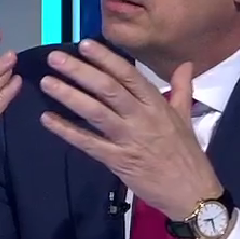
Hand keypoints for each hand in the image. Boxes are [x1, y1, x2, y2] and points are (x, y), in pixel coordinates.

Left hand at [38, 39, 221, 220]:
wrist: (192, 194)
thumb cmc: (187, 155)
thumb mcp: (186, 118)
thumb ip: (181, 89)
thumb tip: (184, 64)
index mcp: (157, 105)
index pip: (129, 75)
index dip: (106, 59)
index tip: (84, 45)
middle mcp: (141, 118)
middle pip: (108, 89)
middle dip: (80, 71)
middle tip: (55, 58)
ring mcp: (128, 139)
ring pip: (95, 112)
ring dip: (69, 96)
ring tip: (48, 82)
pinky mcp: (117, 161)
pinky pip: (88, 143)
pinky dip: (67, 131)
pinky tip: (48, 120)